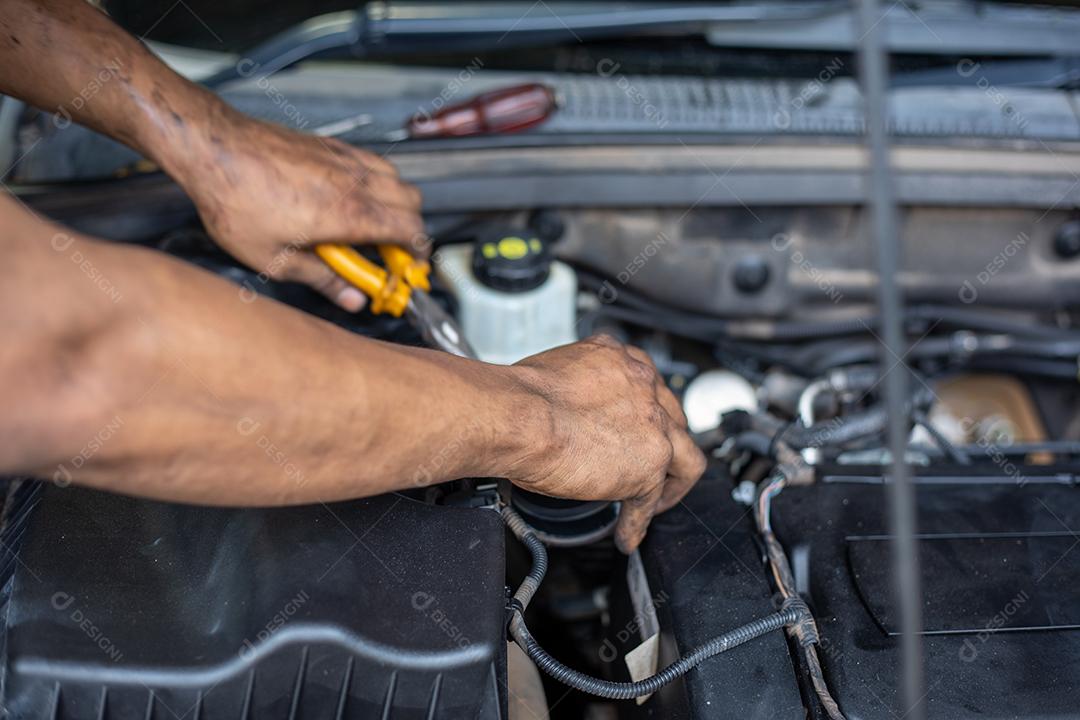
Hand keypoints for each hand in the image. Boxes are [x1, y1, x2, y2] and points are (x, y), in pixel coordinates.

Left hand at [169, 107, 424, 310]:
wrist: (213, 147)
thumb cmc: (235, 199)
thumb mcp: (275, 259)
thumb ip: (322, 280)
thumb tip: (351, 299)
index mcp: (347, 214)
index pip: (411, 230)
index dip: (418, 253)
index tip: (409, 268)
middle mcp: (354, 182)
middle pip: (413, 202)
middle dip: (412, 230)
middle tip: (392, 253)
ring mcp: (345, 160)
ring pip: (397, 179)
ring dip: (396, 205)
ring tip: (374, 226)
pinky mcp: (332, 146)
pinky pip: (374, 163)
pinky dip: (378, 183)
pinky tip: (354, 199)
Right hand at [509, 335, 706, 552]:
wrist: (520, 418)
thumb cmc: (519, 398)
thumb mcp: (556, 374)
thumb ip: (576, 390)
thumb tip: (564, 413)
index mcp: (620, 360)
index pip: (647, 388)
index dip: (644, 415)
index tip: (633, 430)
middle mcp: (644, 386)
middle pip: (673, 420)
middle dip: (663, 445)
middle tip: (648, 465)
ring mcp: (653, 425)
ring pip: (685, 458)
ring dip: (671, 484)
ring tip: (655, 503)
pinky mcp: (648, 464)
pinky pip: (650, 499)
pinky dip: (638, 520)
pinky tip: (627, 533)